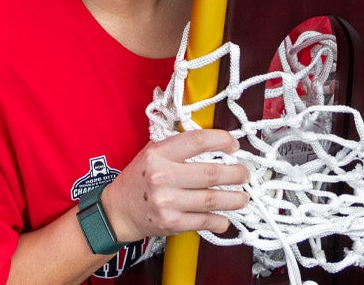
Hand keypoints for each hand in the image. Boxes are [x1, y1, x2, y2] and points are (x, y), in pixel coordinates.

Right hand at [102, 128, 248, 243]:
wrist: (119, 210)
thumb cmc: (140, 179)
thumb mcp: (153, 152)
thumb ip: (179, 146)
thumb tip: (216, 143)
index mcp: (159, 153)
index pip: (197, 141)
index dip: (222, 141)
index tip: (233, 145)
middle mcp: (162, 176)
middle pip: (211, 173)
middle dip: (236, 174)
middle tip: (245, 174)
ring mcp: (167, 201)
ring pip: (212, 198)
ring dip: (234, 199)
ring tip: (243, 197)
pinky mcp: (171, 223)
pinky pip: (204, 221)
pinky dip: (219, 220)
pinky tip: (225, 218)